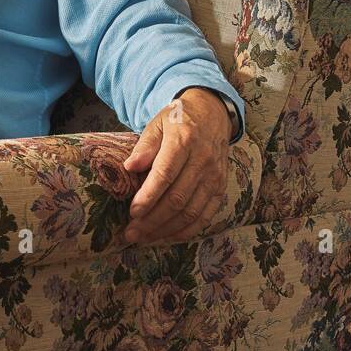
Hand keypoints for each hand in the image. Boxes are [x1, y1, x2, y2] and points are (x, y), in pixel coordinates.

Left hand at [121, 88, 231, 244]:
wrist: (211, 112)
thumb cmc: (178, 119)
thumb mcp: (158, 123)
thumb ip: (144, 146)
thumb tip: (129, 167)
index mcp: (184, 140)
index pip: (165, 174)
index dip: (148, 197)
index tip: (132, 212)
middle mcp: (203, 160)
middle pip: (177, 198)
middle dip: (152, 220)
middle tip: (131, 233)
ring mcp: (215, 176)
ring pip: (191, 212)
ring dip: (166, 230)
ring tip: (144, 238)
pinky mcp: (221, 187)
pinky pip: (205, 216)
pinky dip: (186, 231)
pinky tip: (167, 236)